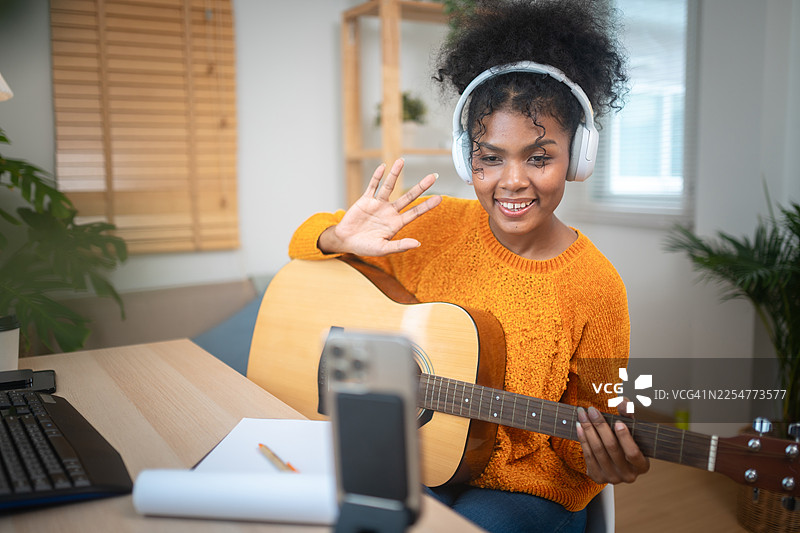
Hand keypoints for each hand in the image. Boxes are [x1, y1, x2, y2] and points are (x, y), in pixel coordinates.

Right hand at [318, 159, 441, 255]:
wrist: (346, 241)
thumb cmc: (365, 247)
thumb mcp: (383, 249)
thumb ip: (399, 246)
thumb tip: (417, 243)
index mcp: (396, 223)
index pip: (415, 212)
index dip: (427, 205)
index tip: (440, 198)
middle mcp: (390, 211)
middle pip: (408, 197)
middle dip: (421, 187)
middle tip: (433, 177)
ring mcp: (378, 204)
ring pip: (389, 186)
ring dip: (395, 174)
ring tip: (401, 161)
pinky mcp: (365, 200)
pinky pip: (373, 186)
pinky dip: (377, 177)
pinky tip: (383, 167)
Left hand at [576, 401, 649, 483]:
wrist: (615, 459)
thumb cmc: (626, 441)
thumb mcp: (632, 429)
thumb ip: (629, 415)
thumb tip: (623, 402)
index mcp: (642, 465)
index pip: (633, 453)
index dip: (625, 438)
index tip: (618, 422)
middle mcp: (628, 476)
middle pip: (611, 448)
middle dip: (600, 426)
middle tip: (591, 410)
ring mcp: (612, 478)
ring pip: (597, 451)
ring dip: (588, 430)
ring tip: (582, 415)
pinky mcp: (597, 477)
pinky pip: (588, 456)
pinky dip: (583, 439)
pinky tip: (579, 426)